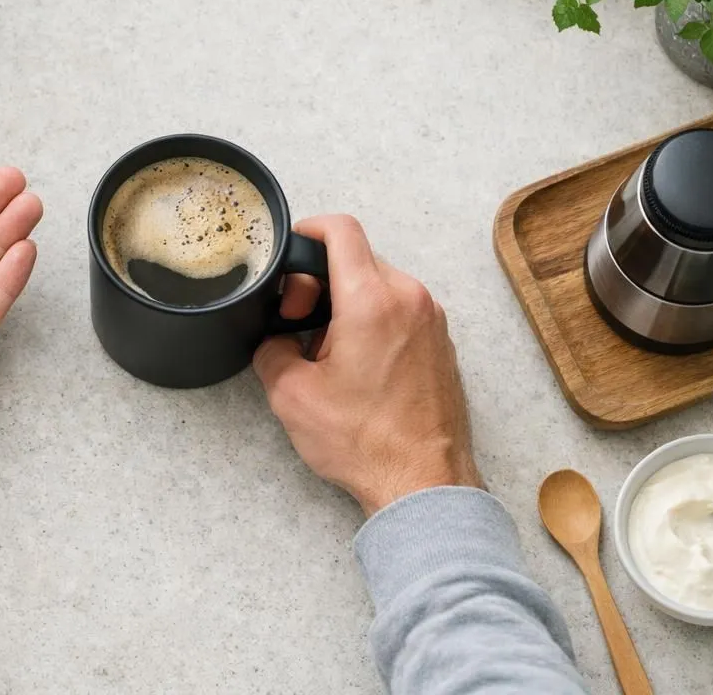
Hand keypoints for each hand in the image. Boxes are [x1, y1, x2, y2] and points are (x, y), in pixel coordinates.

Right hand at [253, 215, 482, 516]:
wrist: (424, 482)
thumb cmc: (367, 442)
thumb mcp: (291, 395)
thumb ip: (271, 350)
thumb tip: (274, 340)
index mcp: (372, 300)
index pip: (341, 230)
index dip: (306, 231)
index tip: (289, 254)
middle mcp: (410, 299)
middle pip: (356, 257)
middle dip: (319, 280)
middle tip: (297, 321)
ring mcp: (432, 320)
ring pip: (378, 283)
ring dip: (345, 302)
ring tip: (326, 350)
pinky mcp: (441, 342)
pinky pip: (400, 309)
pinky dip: (372, 320)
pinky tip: (355, 364)